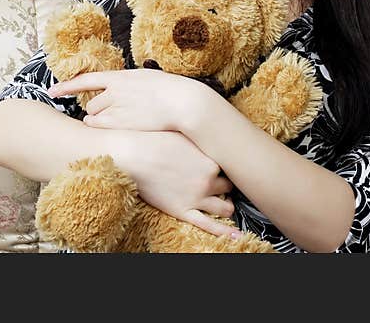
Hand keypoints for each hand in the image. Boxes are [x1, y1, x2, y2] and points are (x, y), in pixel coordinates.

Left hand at [47, 68, 199, 132]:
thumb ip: (130, 81)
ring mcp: (116, 109)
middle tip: (113, 115)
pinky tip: (113, 131)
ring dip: (100, 121)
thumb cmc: (170, 90)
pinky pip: (100, 128)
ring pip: (95, 117)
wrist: (183, 103)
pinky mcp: (120, 125)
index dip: (66, 86)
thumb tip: (123, 83)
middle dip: (97, 110)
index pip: (85, 80)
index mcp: (119, 77)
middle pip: (92, 104)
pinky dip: (101, 130)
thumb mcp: (146, 76)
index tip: (52, 90)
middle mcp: (113, 92)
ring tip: (121, 123)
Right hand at [107, 128, 240, 238]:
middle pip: (230, 187)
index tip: (225, 167)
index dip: (227, 167)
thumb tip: (207, 133)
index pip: (231, 166)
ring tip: (222, 204)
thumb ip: (199, 137)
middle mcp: (208, 180)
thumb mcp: (182, 133)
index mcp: (210, 159)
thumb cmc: (153, 140)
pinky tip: (236, 236)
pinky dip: (225, 232)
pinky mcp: (184, 210)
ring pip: (226, 208)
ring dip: (226, 206)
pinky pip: (210, 225)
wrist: (133, 155)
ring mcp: (197, 197)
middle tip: (221, 185)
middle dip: (227, 186)